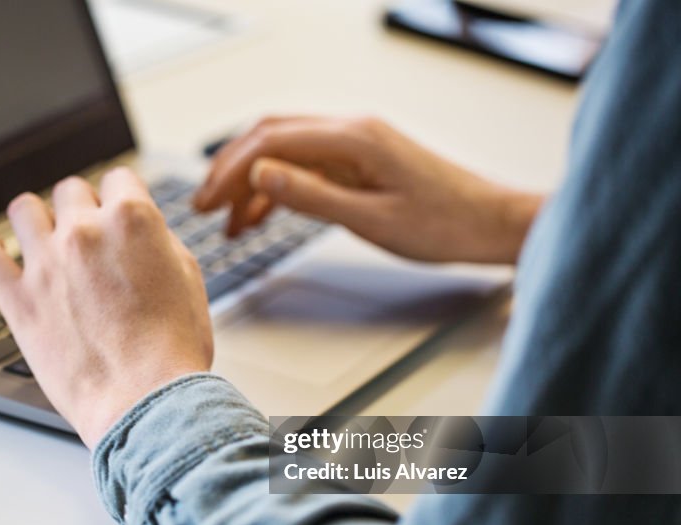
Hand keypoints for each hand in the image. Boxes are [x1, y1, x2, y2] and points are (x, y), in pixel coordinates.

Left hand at [0, 168, 213, 448]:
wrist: (144, 401)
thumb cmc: (172, 351)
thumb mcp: (187, 278)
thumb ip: (157, 241)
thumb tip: (141, 231)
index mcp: (131, 220)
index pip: (118, 178)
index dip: (120, 196)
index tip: (116, 210)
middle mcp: (84, 232)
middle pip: (70, 190)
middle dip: (80, 209)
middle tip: (87, 235)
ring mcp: (45, 264)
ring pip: (23, 208)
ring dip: (34, 219)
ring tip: (40, 237)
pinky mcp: (18, 299)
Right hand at [194, 116, 543, 263]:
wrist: (490, 224)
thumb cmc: (444, 224)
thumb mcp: (371, 219)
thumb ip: (312, 196)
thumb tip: (259, 174)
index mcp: (353, 138)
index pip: (271, 140)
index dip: (230, 169)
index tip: (205, 201)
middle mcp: (351, 132)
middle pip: (271, 137)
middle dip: (231, 170)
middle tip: (203, 207)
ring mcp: (355, 145)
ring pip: (286, 153)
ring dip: (252, 183)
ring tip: (228, 223)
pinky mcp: (360, 162)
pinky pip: (307, 167)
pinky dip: (279, 189)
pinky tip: (262, 216)